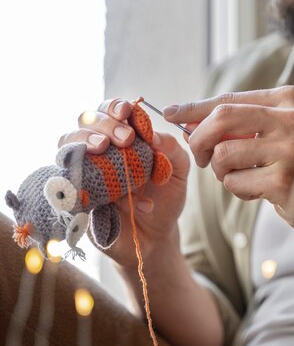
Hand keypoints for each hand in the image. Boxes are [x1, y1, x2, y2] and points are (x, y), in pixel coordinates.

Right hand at [58, 98, 189, 268]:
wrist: (154, 238)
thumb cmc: (164, 200)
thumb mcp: (178, 172)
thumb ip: (172, 149)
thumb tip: (152, 135)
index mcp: (121, 138)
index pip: (109, 112)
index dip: (114, 107)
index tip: (128, 111)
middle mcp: (98, 151)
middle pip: (85, 122)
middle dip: (104, 124)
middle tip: (125, 138)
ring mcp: (83, 172)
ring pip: (67, 144)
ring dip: (84, 140)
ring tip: (104, 148)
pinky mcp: (73, 195)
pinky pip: (63, 179)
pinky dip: (75, 173)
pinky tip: (94, 178)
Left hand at [164, 88, 293, 243]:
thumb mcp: (282, 134)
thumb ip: (242, 127)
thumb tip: (188, 126)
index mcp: (287, 100)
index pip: (228, 99)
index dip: (194, 107)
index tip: (169, 112)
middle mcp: (290, 118)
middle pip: (220, 119)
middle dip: (199, 140)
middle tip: (201, 158)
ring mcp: (289, 149)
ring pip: (223, 155)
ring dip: (222, 173)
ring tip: (245, 178)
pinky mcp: (285, 180)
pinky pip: (236, 183)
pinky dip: (239, 190)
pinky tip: (262, 192)